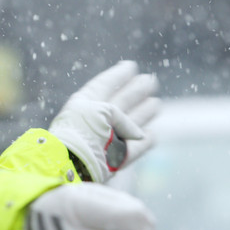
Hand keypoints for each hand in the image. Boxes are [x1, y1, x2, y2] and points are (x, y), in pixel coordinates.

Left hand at [49, 61, 159, 182]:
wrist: (73, 163)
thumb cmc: (82, 130)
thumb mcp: (100, 110)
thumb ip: (120, 115)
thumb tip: (139, 133)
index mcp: (84, 104)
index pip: (103, 85)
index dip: (117, 75)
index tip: (131, 66)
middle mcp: (94, 121)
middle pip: (118, 103)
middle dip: (134, 92)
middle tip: (150, 80)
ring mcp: (104, 140)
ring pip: (128, 125)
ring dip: (142, 114)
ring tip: (156, 103)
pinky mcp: (114, 160)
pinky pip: (133, 149)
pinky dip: (143, 142)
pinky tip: (153, 134)